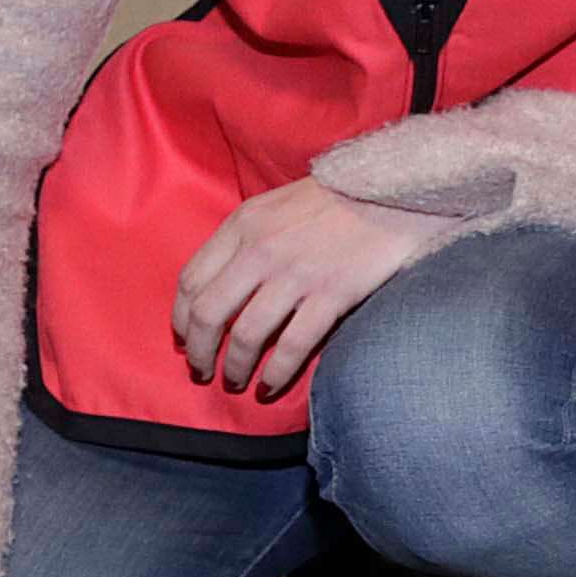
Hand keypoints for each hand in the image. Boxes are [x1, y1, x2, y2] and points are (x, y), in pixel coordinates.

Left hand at [173, 178, 452, 397]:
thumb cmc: (335, 199)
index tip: (184, 338)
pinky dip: (276, 373)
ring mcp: (295, 274)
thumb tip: (220, 282)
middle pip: (208, 313)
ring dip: (234, 367)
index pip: (190, 280)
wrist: (394, 191)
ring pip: (246, 335)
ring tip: (235, 382)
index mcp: (242, 225)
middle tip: (202, 371)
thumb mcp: (275, 206)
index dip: (181, 318)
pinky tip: (270, 385)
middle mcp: (260, 250)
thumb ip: (245, 238)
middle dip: (198, 351)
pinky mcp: (330, 294)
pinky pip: (292, 346)